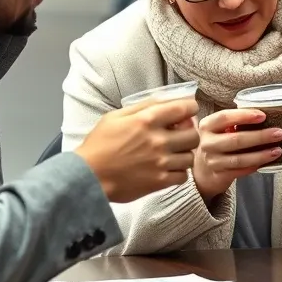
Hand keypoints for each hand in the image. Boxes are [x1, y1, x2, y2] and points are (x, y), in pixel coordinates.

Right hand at [75, 98, 199, 202]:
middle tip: (179, 135)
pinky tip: (169, 168)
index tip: (187, 111)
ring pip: (190, 156)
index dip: (189, 108)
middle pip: (193, 134)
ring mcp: (160, 162)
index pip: (184, 108)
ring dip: (184, 154)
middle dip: (188, 133)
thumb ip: (142, 107)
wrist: (88, 177)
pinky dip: (179, 172)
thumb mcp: (116, 116)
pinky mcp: (159, 182)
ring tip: (174, 154)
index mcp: (147, 120)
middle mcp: (158, 140)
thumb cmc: (99, 145)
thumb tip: (166, 100)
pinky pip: (183, 176)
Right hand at [193, 109, 281, 202]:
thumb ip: (234, 121)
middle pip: (236, 139)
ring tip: (277, 150)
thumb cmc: (217, 142)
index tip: (263, 115)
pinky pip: (241, 171)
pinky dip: (255, 166)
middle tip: (279, 133)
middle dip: (260, 136)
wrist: (202, 170)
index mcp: (207, 125)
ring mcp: (212, 161)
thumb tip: (265, 113)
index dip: (244, 116)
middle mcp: (207, 143)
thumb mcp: (219, 129)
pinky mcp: (219, 175)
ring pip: (240, 158)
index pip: (225, 117)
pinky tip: (267, 162)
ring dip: (261, 154)